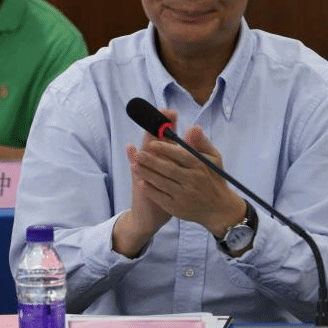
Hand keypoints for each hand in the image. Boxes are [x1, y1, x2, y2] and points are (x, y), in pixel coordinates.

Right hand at [113, 110, 176, 256]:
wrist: (152, 216)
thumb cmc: (169, 194)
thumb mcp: (180, 174)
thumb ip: (188, 153)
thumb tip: (195, 131)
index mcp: (163, 159)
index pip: (165, 137)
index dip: (168, 124)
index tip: (172, 111)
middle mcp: (152, 162)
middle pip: (155, 138)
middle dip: (158, 125)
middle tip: (163, 110)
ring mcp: (144, 171)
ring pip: (144, 150)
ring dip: (146, 137)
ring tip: (148, 123)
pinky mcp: (139, 182)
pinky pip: (136, 169)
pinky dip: (132, 158)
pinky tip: (132, 148)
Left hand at [134, 124, 241, 236]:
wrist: (219, 209)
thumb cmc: (214, 179)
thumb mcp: (214, 158)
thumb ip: (201, 142)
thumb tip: (192, 127)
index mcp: (200, 166)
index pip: (181, 155)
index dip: (165, 149)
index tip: (152, 143)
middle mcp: (192, 181)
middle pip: (169, 169)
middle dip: (151, 161)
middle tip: (138, 154)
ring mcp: (184, 196)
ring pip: (162, 183)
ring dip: (147, 174)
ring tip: (134, 165)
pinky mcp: (178, 208)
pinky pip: (161, 198)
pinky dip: (150, 190)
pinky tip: (141, 182)